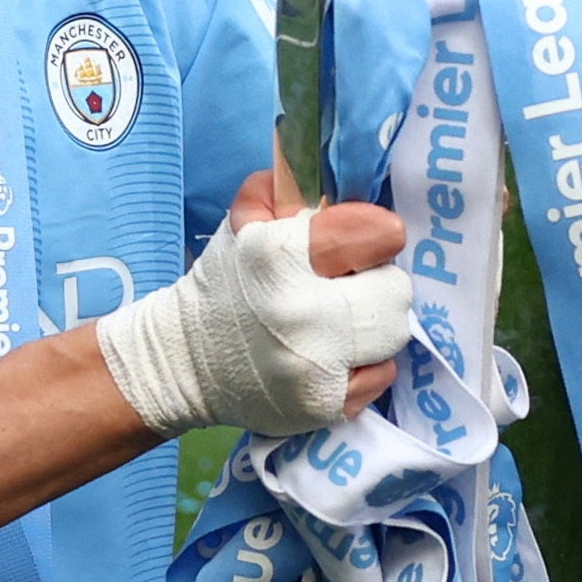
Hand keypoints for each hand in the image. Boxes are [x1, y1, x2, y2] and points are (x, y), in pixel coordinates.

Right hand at [225, 168, 407, 417]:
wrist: (186, 361)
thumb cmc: (224, 283)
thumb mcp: (244, 221)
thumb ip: (289, 187)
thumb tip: (334, 176)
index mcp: (280, 257)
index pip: (379, 235)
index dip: (375, 235)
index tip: (365, 243)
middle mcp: (303, 313)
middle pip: (395, 289)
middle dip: (375, 283)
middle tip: (348, 287)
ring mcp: (317, 366)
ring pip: (394, 333)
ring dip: (373, 324)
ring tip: (340, 323)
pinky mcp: (326, 405)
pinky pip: (382, 374)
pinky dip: (365, 363)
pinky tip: (335, 356)